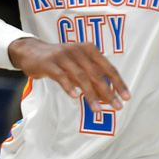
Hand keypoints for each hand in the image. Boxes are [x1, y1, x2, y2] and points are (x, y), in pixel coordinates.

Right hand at [9, 38, 129, 111]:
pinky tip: (75, 96)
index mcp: (89, 49)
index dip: (118, 83)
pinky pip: (61, 76)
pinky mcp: (49, 63)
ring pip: (80, 76)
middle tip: (116, 106)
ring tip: (96, 109)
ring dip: (90, 94)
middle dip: (107, 92)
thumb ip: (92, 77)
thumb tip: (107, 96)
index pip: (108, 67)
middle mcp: (78, 50)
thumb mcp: (78, 65)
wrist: (32, 52)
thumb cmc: (60, 61)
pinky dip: (69, 86)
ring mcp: (63, 56)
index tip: (126, 97)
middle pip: (96, 74)